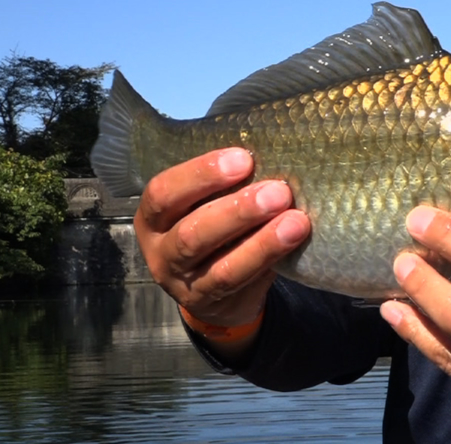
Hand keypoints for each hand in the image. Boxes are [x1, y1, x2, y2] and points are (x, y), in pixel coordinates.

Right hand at [134, 148, 310, 335]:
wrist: (217, 291)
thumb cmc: (217, 227)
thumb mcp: (207, 202)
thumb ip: (227, 183)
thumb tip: (273, 147)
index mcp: (154, 215)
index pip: (163, 192)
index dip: (201, 174)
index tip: (243, 158)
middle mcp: (161, 250)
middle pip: (192, 233)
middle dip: (239, 210)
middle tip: (279, 191)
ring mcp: (184, 283)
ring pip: (219, 265)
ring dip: (262, 241)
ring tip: (296, 220)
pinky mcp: (210, 303)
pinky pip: (239, 283)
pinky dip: (267, 259)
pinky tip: (293, 240)